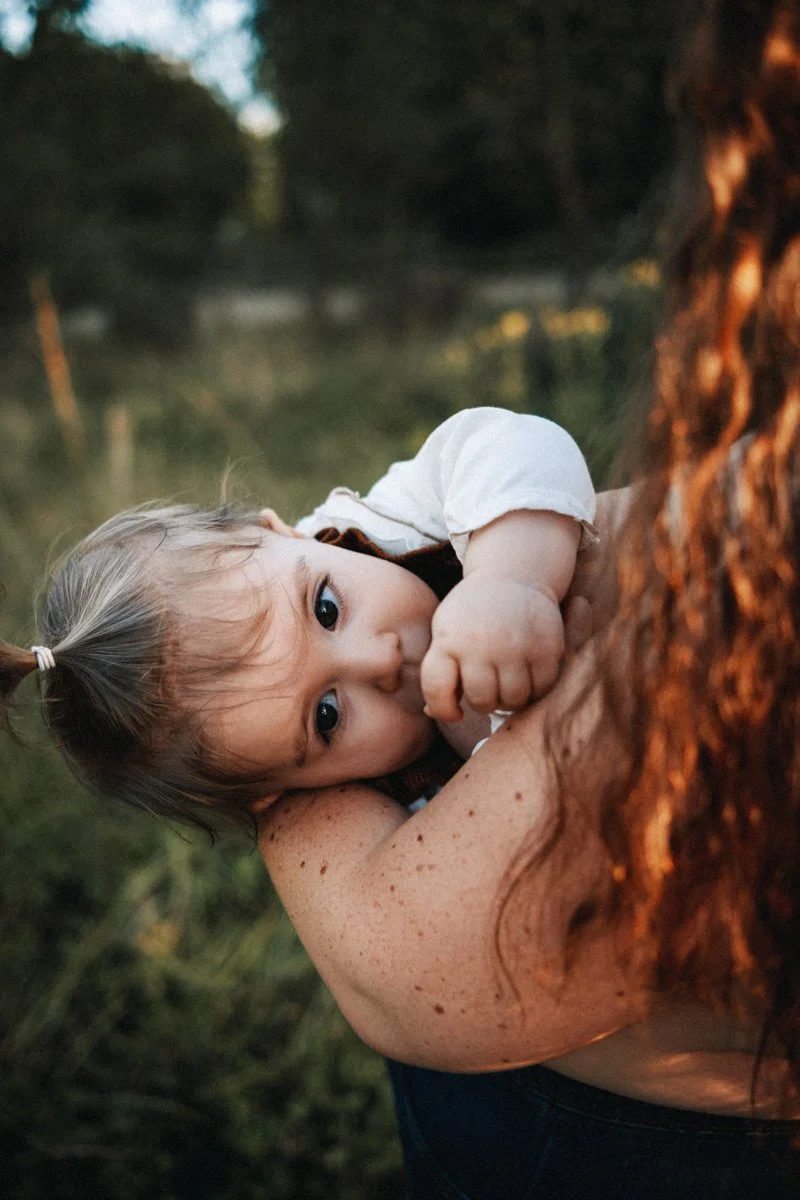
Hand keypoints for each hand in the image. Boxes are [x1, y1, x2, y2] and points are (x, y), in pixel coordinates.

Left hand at [420, 571, 565, 722]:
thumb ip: (439, 672)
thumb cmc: (472, 613)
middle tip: (489, 690)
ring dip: (511, 699)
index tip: (454, 712)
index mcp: (448, 640)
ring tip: (508, 683)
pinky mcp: (547, 645)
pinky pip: (542, 688)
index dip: (443, 710)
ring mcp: (515, 645)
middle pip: (482, 701)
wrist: (512, 575)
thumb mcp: (446, 633)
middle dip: (484, 703)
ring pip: (514, 699)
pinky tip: (528, 676)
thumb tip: (433, 713)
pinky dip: (536, 689)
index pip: (437, 690)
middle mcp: (480, 643)